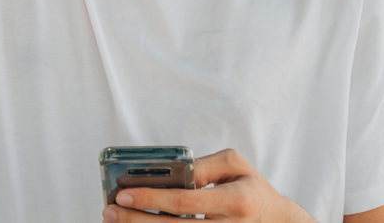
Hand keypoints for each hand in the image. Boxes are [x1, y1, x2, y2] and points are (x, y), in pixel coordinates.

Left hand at [102, 149, 315, 221]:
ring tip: (114, 221)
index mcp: (235, 202)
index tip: (124, 193)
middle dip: (136, 221)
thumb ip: (204, 166)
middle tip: (109, 211)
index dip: (152, 198)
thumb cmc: (250, 188)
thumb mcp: (235, 165)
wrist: (274, 221)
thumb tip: (173, 172)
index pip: (186, 202)